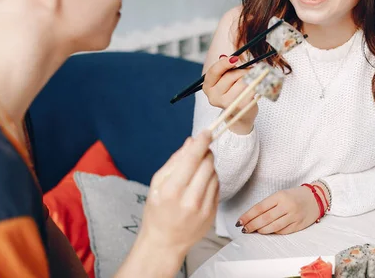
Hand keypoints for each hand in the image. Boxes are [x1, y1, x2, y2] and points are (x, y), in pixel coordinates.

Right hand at [122, 131, 217, 276]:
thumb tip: (190, 141)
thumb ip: (174, 161)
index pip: (192, 159)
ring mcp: (204, 209)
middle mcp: (190, 200)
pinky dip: (211, 181)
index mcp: (172, 191)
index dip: (201, 143)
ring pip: (215, 175)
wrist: (165, 243)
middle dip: (205, 153)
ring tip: (196, 173)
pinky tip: (200, 185)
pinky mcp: (213, 214)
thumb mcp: (157, 184)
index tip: (206, 132)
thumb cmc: (157, 212)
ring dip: (208, 167)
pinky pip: (218, 188)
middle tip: (200, 152)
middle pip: (207, 164)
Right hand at [202, 55, 257, 133]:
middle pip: (230, 76)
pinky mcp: (240, 107)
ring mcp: (226, 103)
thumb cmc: (234, 92)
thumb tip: (226, 57)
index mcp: (208, 87)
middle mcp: (214, 97)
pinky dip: (257, 85)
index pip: (214, 71)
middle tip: (250, 70)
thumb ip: (227, 68)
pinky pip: (251, 89)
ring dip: (250, 77)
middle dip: (242, 70)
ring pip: (242, 82)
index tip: (235, 58)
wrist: (241, 114)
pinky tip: (257, 86)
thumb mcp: (227, 78)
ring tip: (253, 79)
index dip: (224, 63)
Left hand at [237, 186, 320, 234]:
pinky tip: (267, 232)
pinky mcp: (298, 225)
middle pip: (265, 219)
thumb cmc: (295, 195)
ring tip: (254, 231)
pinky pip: (282, 231)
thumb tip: (252, 217)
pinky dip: (273, 232)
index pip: (259, 207)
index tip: (239, 221)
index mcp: (280, 196)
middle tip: (244, 229)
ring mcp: (293, 216)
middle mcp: (287, 206)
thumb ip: (269, 205)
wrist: (316, 197)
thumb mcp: (281, 194)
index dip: (248, 216)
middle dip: (252, 225)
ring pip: (273, 227)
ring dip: (261, 230)